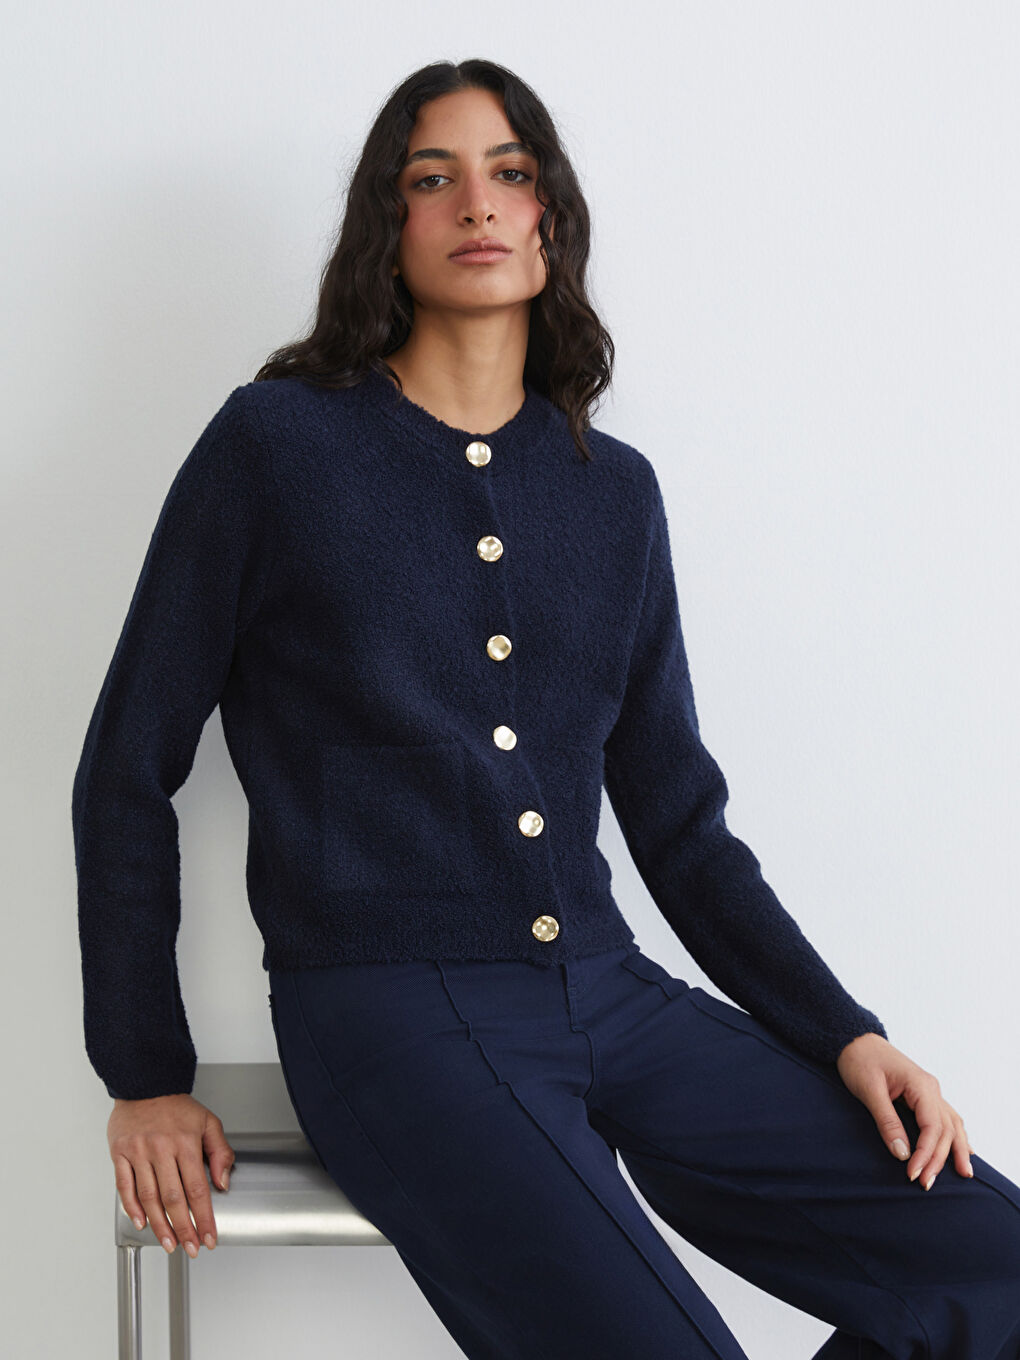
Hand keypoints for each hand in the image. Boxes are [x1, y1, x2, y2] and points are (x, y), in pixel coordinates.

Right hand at [108, 1093, 235, 1256]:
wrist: (146, 1084)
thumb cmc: (177, 1107)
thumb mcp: (208, 1122)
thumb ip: (220, 1152)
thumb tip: (223, 1182)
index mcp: (186, 1142)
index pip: (198, 1189)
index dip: (204, 1217)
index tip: (210, 1237)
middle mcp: (162, 1148)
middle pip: (174, 1198)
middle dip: (184, 1228)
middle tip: (191, 1248)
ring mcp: (139, 1151)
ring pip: (149, 1196)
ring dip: (160, 1225)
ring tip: (169, 1243)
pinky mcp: (120, 1153)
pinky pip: (124, 1186)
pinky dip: (132, 1207)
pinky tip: (142, 1222)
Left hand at [835, 1032, 973, 1190]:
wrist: (853, 1039)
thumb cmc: (859, 1060)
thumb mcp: (869, 1090)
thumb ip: (886, 1121)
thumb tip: (902, 1153)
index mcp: (921, 1085)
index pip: (932, 1127)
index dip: (925, 1153)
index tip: (912, 1174)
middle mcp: (931, 1088)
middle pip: (944, 1130)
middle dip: (937, 1159)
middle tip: (925, 1184)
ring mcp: (929, 1091)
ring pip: (951, 1124)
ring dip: (955, 1150)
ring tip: (963, 1174)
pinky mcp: (922, 1095)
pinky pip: (945, 1118)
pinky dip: (955, 1135)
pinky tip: (965, 1149)